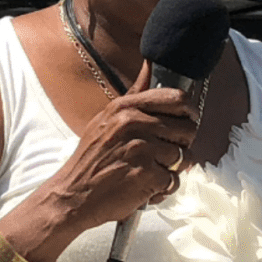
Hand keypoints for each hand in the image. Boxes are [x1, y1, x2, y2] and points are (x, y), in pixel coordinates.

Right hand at [45, 60, 198, 230]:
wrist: (72, 196)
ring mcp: (142, 149)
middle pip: (188, 129)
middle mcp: (134, 123)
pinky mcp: (148, 174)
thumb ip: (133, 96)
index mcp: (125, 107)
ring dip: (171, 169)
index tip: (186, 122)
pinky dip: (163, 189)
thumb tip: (150, 65)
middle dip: (182, 145)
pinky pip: (174, 181)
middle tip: (164, 155)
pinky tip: (145, 188)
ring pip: (185, 157)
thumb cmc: (91, 161)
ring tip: (149, 172)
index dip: (189, 113)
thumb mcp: (106, 120)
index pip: (177, 99)